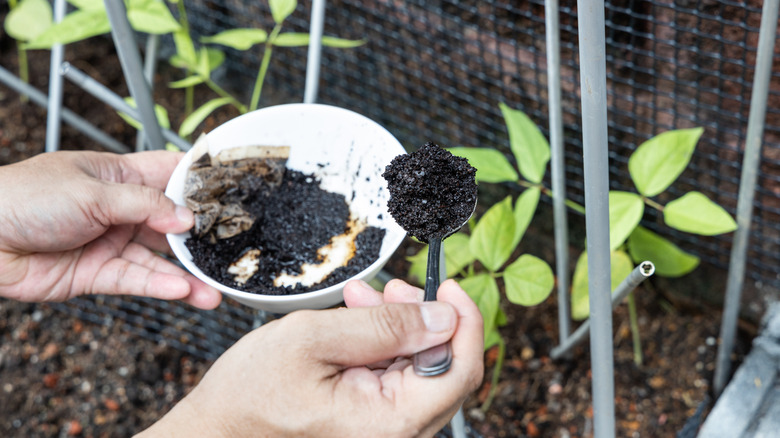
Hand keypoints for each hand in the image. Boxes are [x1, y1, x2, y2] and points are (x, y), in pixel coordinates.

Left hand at [0, 150, 220, 308]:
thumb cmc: (25, 197)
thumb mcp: (92, 192)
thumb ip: (144, 205)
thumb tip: (186, 218)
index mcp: (118, 176)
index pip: (169, 174)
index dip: (199, 182)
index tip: (232, 191)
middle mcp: (120, 210)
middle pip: (171, 222)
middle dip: (200, 237)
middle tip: (231, 249)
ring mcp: (111, 243)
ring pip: (158, 259)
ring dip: (186, 274)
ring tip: (214, 289)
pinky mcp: (98, 274)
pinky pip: (137, 280)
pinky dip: (160, 286)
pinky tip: (182, 291)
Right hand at [138, 279, 483, 436]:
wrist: (215, 433)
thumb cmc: (250, 395)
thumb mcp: (314, 339)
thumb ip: (384, 326)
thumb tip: (443, 317)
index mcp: (389, 423)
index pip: (460, 370)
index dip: (464, 320)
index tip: (448, 286)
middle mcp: (395, 436)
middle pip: (444, 369)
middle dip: (423, 318)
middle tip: (391, 286)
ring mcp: (383, 434)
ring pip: (420, 372)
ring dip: (399, 328)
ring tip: (363, 300)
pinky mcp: (371, 427)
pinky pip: (396, 383)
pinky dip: (384, 348)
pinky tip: (357, 323)